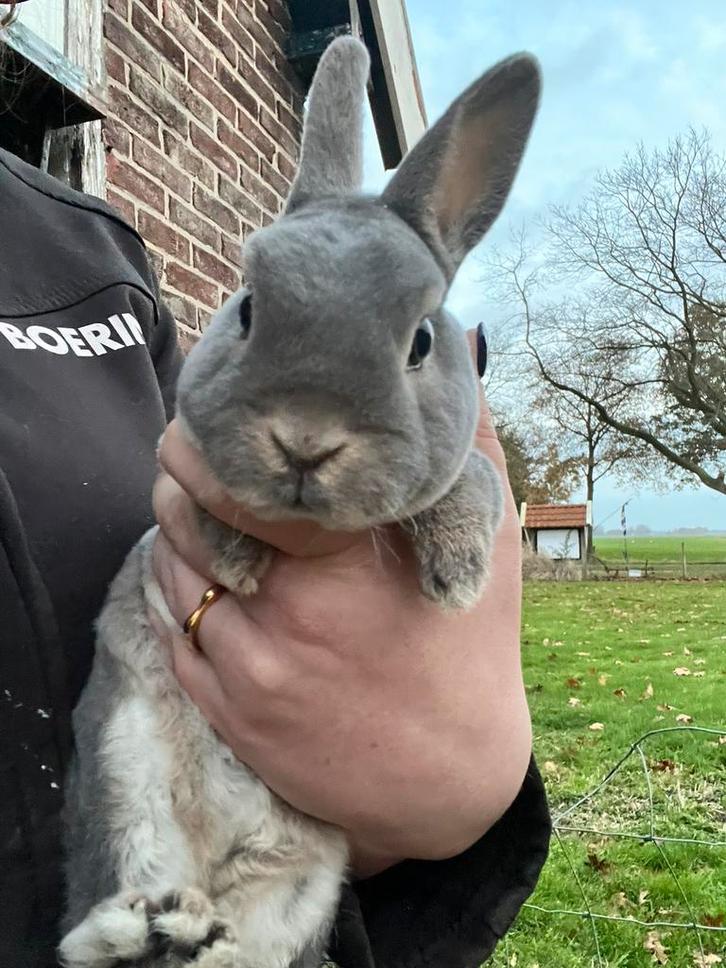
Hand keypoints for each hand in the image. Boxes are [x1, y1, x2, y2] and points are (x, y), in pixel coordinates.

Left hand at [151, 332, 530, 876]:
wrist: (450, 782)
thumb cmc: (472, 655)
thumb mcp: (485, 547)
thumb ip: (470, 447)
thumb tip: (467, 350)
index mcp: (345, 568)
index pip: (242, 486)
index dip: (209, 445)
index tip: (203, 418)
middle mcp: (286, 617)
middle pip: (191, 524)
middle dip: (178, 478)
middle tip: (183, 451)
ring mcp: (250, 672)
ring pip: (172, 576)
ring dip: (170, 531)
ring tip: (183, 502)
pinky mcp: (231, 714)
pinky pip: (171, 635)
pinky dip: (170, 591)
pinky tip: (186, 568)